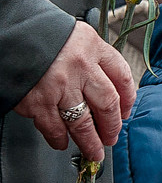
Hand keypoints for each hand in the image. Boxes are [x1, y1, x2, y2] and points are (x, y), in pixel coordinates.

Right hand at [13, 21, 134, 161]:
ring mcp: (58, 86)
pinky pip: (53, 127)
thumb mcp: (76, 36)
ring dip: (90, 141)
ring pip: (83, 122)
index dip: (128, 99)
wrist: (6, 32)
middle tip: (111, 137)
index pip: (122, 77)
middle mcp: (80, 67)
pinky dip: (59, 139)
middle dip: (112, 126)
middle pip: (108, 104)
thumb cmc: (40, 34)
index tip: (126, 112)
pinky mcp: (36, 100)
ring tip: (94, 151)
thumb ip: (93, 58)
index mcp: (93, 47)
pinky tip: (62, 142)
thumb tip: (109, 87)